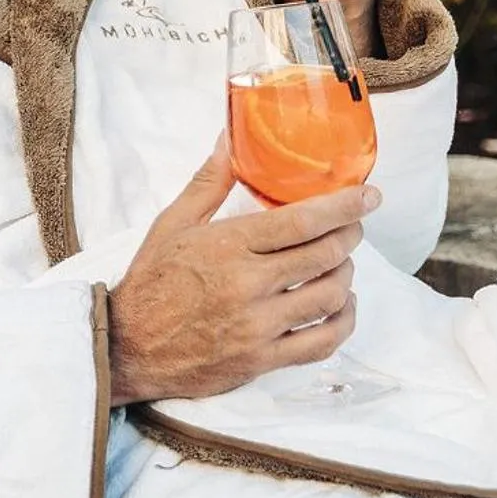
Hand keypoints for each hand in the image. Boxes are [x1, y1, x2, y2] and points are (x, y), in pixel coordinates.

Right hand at [107, 135, 374, 406]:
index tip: (369, 195)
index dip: (343, 206)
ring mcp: (258, 326)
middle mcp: (248, 285)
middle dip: (351, 235)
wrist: (127, 346)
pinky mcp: (262, 360)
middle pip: (324, 255)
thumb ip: (208, 181)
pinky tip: (342, 306)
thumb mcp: (172, 223)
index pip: (301, 221)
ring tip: (342, 263)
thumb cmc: (151, 281)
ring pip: (329, 297)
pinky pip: (322, 343)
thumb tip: (229, 137)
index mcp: (228, 245)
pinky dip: (343, 322)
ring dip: (346, 275)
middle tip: (355, 225)